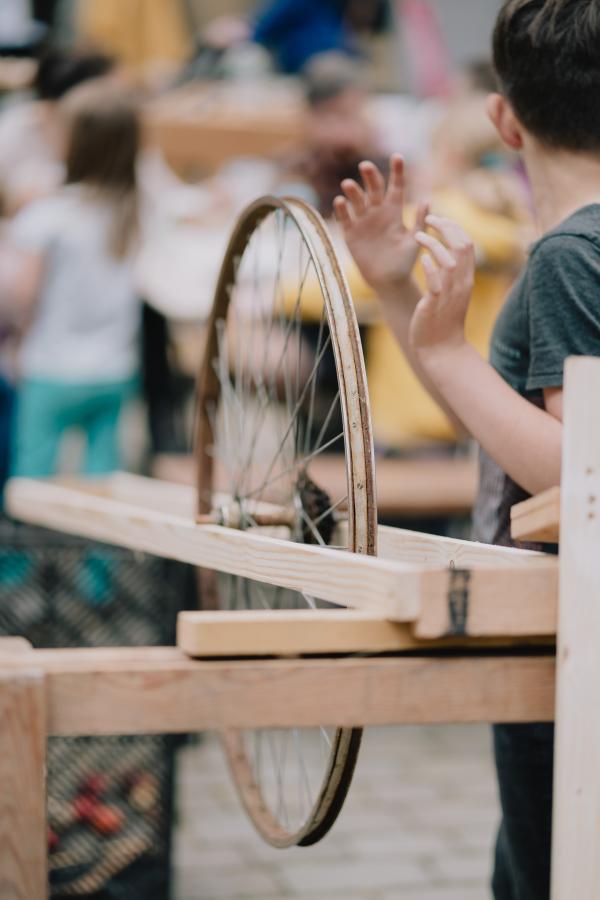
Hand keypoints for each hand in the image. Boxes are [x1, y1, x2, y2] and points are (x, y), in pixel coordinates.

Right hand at [334, 155, 427, 293]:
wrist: (389, 281)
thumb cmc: (405, 262)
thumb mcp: (415, 241)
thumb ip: (421, 221)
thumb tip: (428, 200)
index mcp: (394, 212)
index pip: (396, 187)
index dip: (397, 172)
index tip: (398, 157)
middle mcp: (377, 213)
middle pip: (373, 189)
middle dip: (370, 176)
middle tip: (365, 166)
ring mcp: (363, 222)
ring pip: (357, 201)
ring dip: (353, 191)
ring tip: (348, 184)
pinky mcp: (351, 234)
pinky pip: (345, 219)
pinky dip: (342, 210)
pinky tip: (340, 202)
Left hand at [410, 215, 474, 356]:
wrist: (441, 350)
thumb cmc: (442, 321)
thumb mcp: (450, 293)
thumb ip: (450, 274)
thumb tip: (445, 254)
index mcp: (466, 278)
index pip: (467, 243)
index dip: (454, 227)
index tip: (438, 219)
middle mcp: (461, 283)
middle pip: (462, 246)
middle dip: (446, 227)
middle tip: (429, 219)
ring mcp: (449, 294)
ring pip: (449, 260)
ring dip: (434, 244)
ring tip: (418, 236)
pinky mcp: (434, 305)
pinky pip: (435, 282)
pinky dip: (430, 267)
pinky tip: (421, 260)